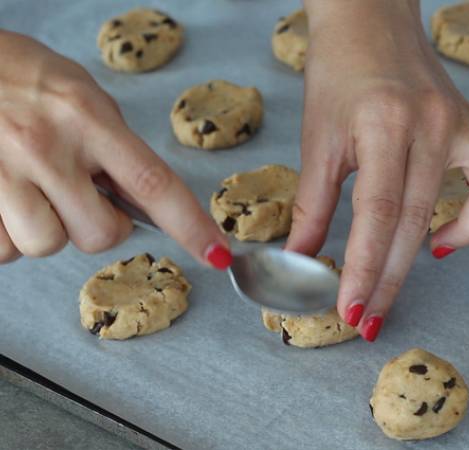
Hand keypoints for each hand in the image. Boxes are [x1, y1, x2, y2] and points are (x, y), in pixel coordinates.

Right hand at [0, 31, 230, 267]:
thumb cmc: (24, 79)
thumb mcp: (83, 98)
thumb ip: (117, 148)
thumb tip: (147, 200)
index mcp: (88, 119)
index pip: (153, 184)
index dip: (190, 225)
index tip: (216, 254)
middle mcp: (46, 147)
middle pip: (100, 235)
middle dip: (98, 225)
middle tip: (77, 194)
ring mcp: (2, 173)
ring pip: (46, 246)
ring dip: (48, 228)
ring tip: (31, 189)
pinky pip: (2, 249)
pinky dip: (8, 233)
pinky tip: (4, 198)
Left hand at [286, 1, 468, 340]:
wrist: (368, 22)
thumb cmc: (337, 76)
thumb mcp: (317, 139)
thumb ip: (311, 204)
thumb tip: (299, 259)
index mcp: (385, 126)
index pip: (378, 215)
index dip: (364, 269)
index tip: (352, 311)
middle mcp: (435, 124)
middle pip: (419, 219)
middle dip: (391, 278)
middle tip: (372, 317)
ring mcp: (464, 120)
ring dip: (466, 234)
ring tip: (428, 253)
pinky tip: (466, 210)